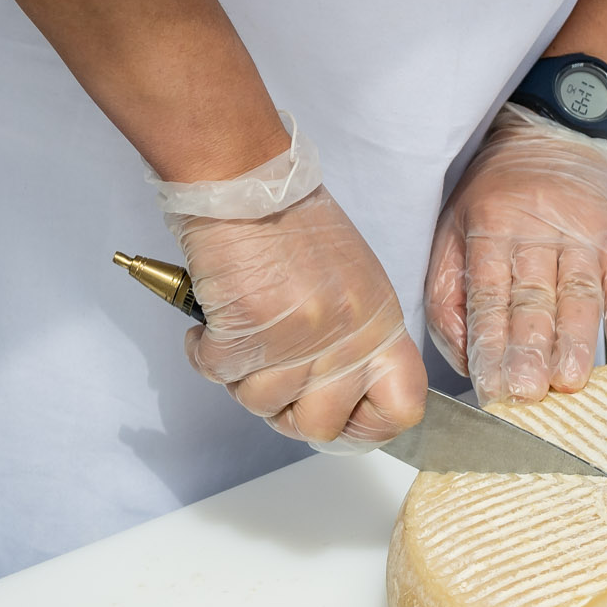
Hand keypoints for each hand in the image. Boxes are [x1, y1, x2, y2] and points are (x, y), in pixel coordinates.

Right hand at [175, 188, 425, 448]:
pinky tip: (212, 322)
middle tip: (269, 374)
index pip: (403, 409)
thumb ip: (354, 340)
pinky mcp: (246, 331)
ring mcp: (298, 339)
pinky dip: (204, 352)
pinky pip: (216, 374)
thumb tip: (339, 394)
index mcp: (380, 325)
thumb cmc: (292, 222)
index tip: (337, 415)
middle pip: (320, 426)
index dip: (367, 426)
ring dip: (239, 374)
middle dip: (284, 411)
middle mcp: (346, 338)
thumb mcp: (352, 282)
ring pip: (260, 404)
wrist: (247, 180)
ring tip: (241, 330)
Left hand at [426, 112, 606, 398]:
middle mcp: (536, 231)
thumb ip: (450, 293)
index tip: (489, 386)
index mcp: (489, 228)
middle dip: (529, 348)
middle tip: (526, 391)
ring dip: (576, 340)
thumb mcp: (454, 226)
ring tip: (570, 380)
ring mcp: (581, 235)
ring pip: (579, 294)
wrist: (555, 133)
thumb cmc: (497, 193)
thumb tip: (462, 357)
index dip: (488, 343)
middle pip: (533, 298)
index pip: (487, 294)